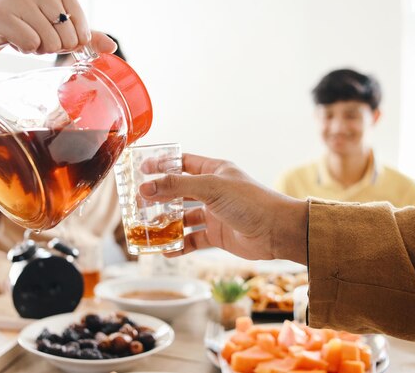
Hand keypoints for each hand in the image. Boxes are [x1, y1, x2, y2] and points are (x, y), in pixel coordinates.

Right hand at [0, 0, 114, 54]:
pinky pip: (30, 43)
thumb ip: (87, 35)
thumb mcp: (61, 26)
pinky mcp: (4, 13)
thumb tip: (112, 48)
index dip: (72, 42)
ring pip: (49, 41)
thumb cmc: (28, 22)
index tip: (58, 36)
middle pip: (67, 37)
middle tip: (40, 37)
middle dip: (55, 46)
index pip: (82, 29)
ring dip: (39, 48)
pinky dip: (25, 49)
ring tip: (28, 36)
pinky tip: (16, 38)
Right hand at [139, 153, 307, 263]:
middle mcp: (213, 191)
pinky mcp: (217, 235)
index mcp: (214, 171)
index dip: (162, 165)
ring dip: (167, 223)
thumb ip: (177, 186)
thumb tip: (146, 187)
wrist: (277, 231)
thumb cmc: (250, 201)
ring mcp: (215, 213)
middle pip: (179, 191)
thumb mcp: (210, 188)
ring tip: (147, 228)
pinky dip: (180, 245)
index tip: (141, 169)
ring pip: (184, 217)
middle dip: (159, 197)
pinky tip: (166, 251)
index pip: (183, 163)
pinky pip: (193, 240)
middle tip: (137, 203)